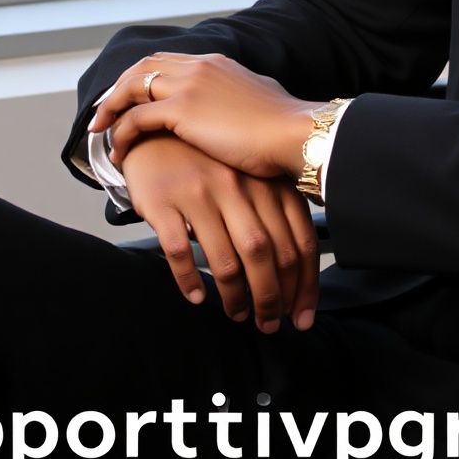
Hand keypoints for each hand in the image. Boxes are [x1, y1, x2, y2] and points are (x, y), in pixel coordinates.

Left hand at [90, 52, 318, 181]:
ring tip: (100, 129)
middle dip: (119, 88)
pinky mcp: (182, 110)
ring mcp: (188, 85)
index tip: (129, 97)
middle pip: (142, 67)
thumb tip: (239, 110)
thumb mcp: (258, 101)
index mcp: (215, 63)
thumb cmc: (283, 129)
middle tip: (104, 111)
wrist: (294, 134)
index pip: (166, 62)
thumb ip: (240, 98)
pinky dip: (122, 133)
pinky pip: (136, 118)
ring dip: (111, 108)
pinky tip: (119, 152)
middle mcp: (198, 67)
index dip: (142, 78)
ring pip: (132, 87)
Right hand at [122, 135, 319, 332]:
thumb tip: (298, 272)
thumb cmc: (210, 165)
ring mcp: (198, 192)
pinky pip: (178, 252)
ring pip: (225, 260)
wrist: (156, 134)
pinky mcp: (162, 201)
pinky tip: (196, 296)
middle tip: (268, 324)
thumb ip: (275, 214)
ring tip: (236, 313)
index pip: (298, 243)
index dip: (303, 287)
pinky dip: (189, 281)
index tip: (300, 317)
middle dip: (271, 299)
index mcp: (265, 183)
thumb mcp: (250, 179)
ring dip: (234, 297)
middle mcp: (236, 186)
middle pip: (265, 256)